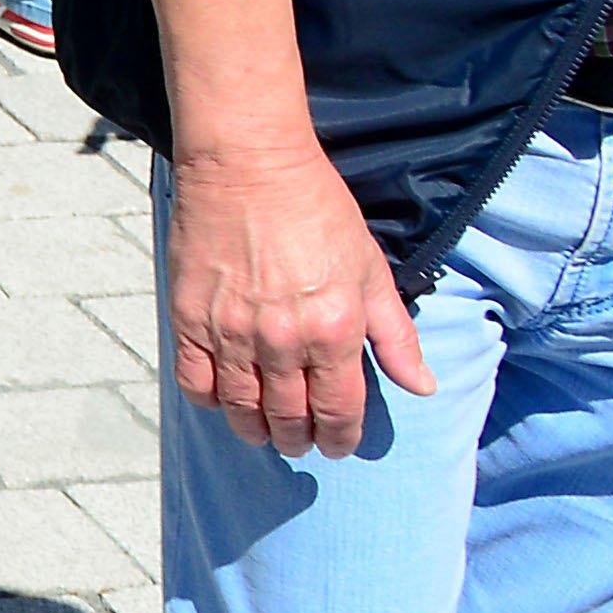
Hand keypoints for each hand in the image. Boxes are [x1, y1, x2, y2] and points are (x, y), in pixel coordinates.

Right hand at [165, 138, 434, 459]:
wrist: (248, 166)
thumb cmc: (317, 210)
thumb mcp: (370, 270)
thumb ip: (396, 335)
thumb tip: (423, 387)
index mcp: (334, 330)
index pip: (339, 409)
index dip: (341, 437)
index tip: (339, 446)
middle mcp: (283, 340)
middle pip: (289, 416)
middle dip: (300, 439)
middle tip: (302, 443)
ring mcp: (231, 332)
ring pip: (241, 407)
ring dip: (255, 430)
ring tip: (264, 433)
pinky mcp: (190, 318)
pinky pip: (195, 381)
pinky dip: (209, 401)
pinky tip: (222, 399)